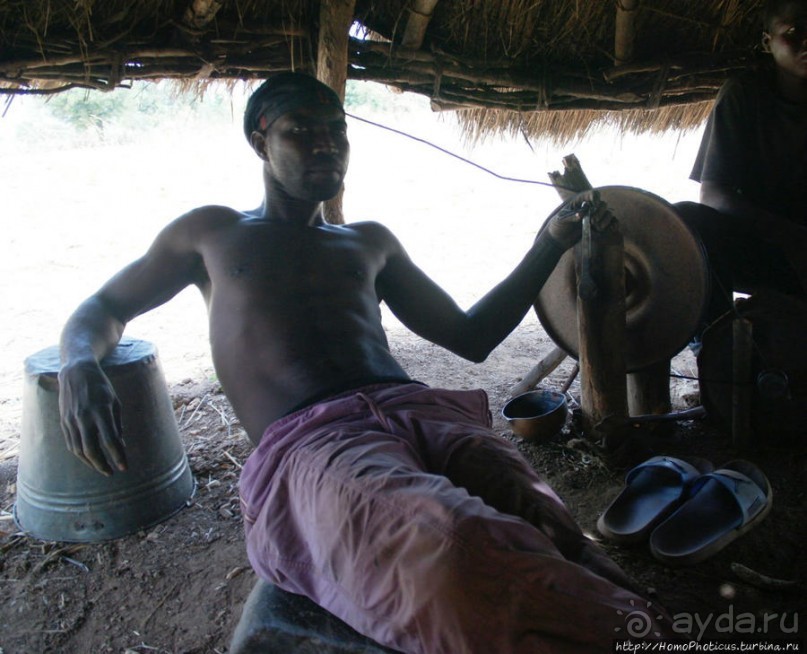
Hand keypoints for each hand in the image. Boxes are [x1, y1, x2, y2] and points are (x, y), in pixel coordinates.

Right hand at [58, 361, 125, 475]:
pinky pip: (71, 443)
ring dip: (91, 463)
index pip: (110, 440)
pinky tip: (89, 459)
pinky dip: (80, 454)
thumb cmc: (101, 387)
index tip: (124, 467)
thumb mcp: (115, 402)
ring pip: (78, 449)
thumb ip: (117, 425)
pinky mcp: (63, 421)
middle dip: (102, 465)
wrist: (76, 372)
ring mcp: (71, 420)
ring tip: (102, 468)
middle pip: (91, 449)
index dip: (118, 456)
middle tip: (112, 472)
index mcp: (101, 411)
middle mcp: (84, 417)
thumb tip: (121, 446)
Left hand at [545, 191, 615, 249]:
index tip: (594, 204)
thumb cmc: (558, 226)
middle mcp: (590, 208)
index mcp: (580, 201)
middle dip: (600, 212)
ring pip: (608, 214)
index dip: (596, 197)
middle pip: (603, 204)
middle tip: (593, 221)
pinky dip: (613, 225)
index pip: (593, 194)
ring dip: (606, 220)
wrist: (559, 240)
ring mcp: (595, 217)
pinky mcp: (599, 226)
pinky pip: (611, 223)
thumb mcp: (562, 220)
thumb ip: (571, 216)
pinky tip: (612, 229)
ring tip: (598, 228)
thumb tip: (581, 214)